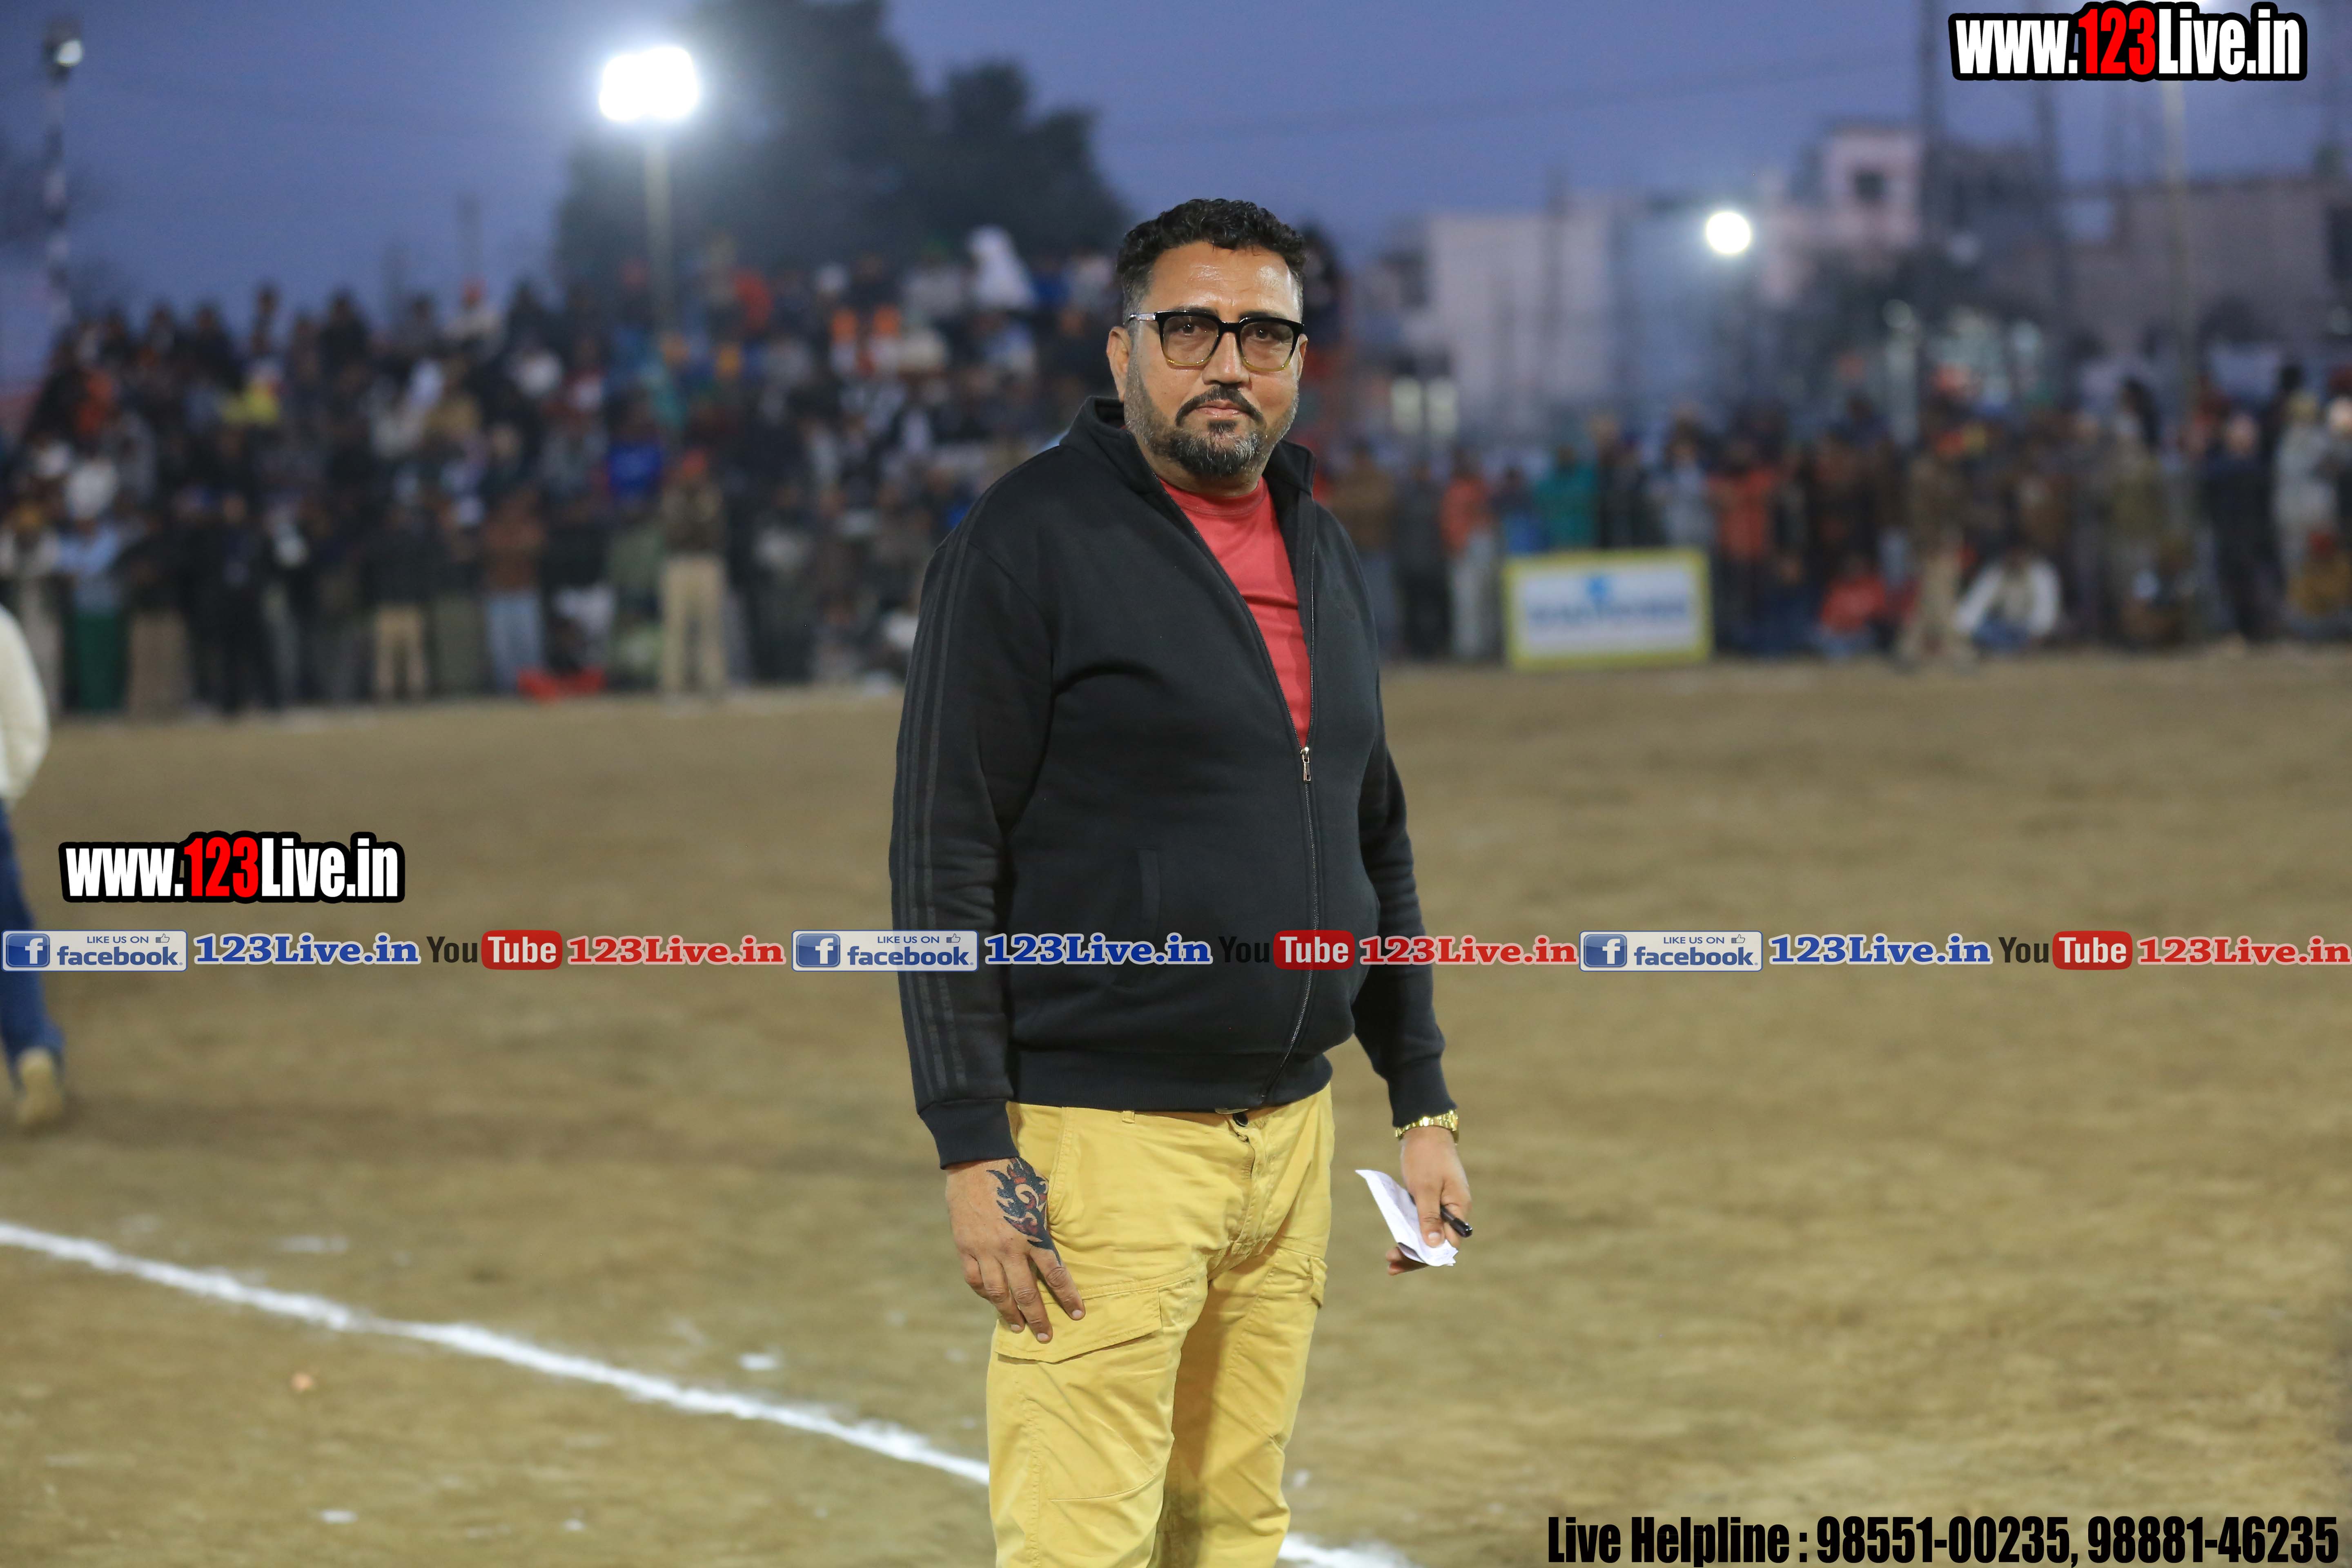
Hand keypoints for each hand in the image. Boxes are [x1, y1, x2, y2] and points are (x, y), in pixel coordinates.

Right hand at [944, 1156, 1084, 1339]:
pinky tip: (993, 1300)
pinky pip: (974, 1279)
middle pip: (1026, 1292)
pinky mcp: (965, 1247)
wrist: (977, 1162)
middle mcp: (1009, 1247)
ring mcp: (984, 1249)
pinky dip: (984, 1293)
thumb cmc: (1015, 1176)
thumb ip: (1045, 1224)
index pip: (1055, 1273)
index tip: (1077, 1314)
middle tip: (1046, 1337)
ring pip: (998, 1293)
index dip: (1068, 1297)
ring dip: (1009, 1313)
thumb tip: (1052, 1246)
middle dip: (1038, 1317)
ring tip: (1018, 1327)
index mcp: (1032, 1234)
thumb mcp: (1040, 1196)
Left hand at [1389, 1125, 1470, 1275]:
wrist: (1424, 1132)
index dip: (1428, 1255)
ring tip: (1390, 1260)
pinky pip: (1423, 1224)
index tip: (1405, 1258)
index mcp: (1459, 1209)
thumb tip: (1433, 1246)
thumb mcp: (1425, 1188)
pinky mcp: (1432, 1202)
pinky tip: (1397, 1242)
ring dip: (1412, 1248)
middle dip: (1416, 1257)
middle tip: (1390, 1265)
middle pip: (1438, 1244)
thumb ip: (1429, 1217)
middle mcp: (1454, 1212)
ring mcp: (1443, 1207)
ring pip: (1430, 1236)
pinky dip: (1411, 1234)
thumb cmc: (1426, 1157)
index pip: (1449, 1244)